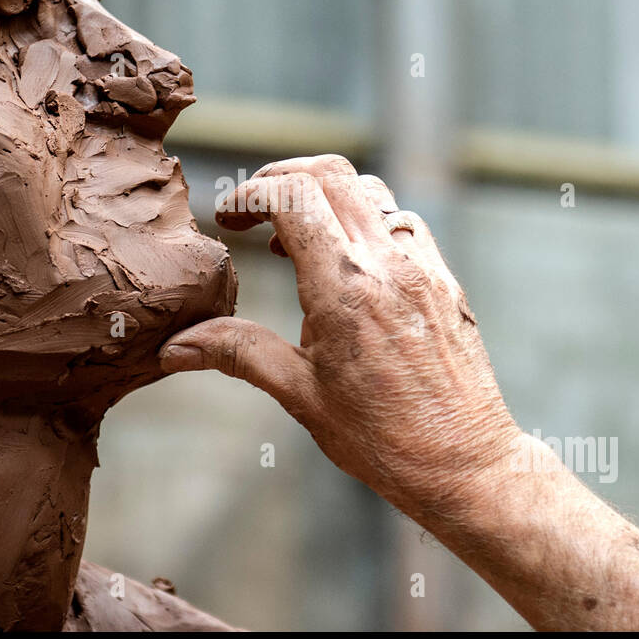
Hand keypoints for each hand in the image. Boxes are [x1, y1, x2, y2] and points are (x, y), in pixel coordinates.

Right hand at [159, 154, 518, 520]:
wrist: (464, 464)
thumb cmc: (380, 439)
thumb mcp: (299, 394)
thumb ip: (237, 353)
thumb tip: (174, 347)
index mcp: (343, 289)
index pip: (292, 196)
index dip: (250, 193)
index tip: (229, 217)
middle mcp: (387, 264)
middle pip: (329, 174)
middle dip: (281, 177)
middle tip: (254, 211)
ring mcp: (422, 266)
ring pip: (370, 190)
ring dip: (325, 196)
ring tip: (296, 242)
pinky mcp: (445, 279)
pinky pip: (403, 222)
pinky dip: (366, 221)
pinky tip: (349, 262)